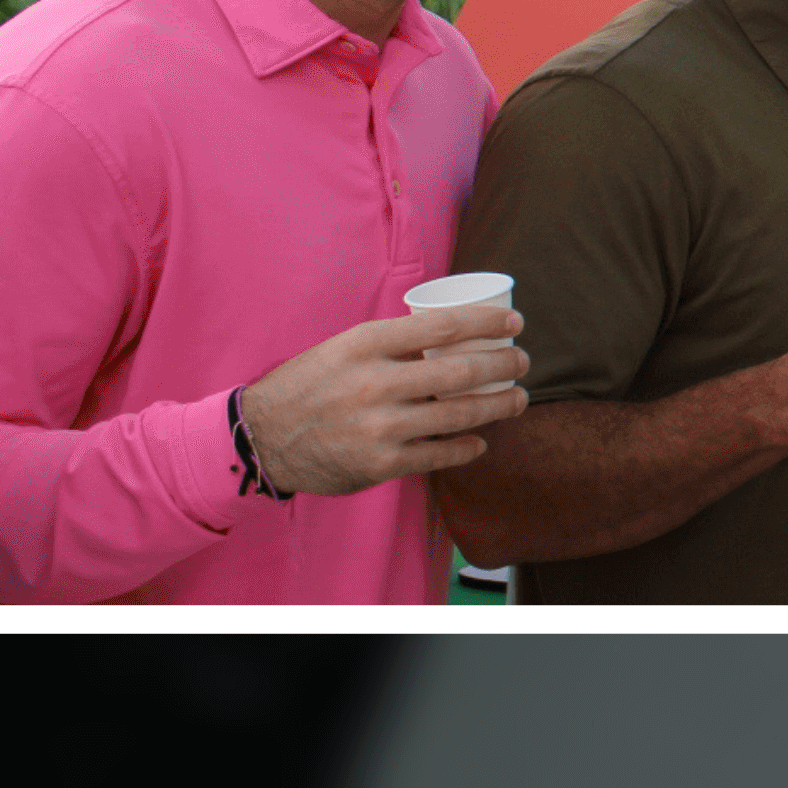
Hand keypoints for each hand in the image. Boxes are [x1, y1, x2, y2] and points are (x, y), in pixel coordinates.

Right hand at [239, 298, 528, 495]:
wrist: (265, 437)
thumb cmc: (312, 384)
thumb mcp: (344, 348)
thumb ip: (392, 343)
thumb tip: (450, 335)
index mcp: (366, 344)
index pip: (442, 326)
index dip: (487, 323)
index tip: (516, 323)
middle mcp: (375, 382)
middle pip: (460, 372)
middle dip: (502, 366)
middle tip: (522, 362)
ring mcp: (380, 427)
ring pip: (458, 415)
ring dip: (498, 406)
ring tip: (517, 399)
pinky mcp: (381, 464)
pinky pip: (438, 454)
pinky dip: (467, 447)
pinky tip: (481, 440)